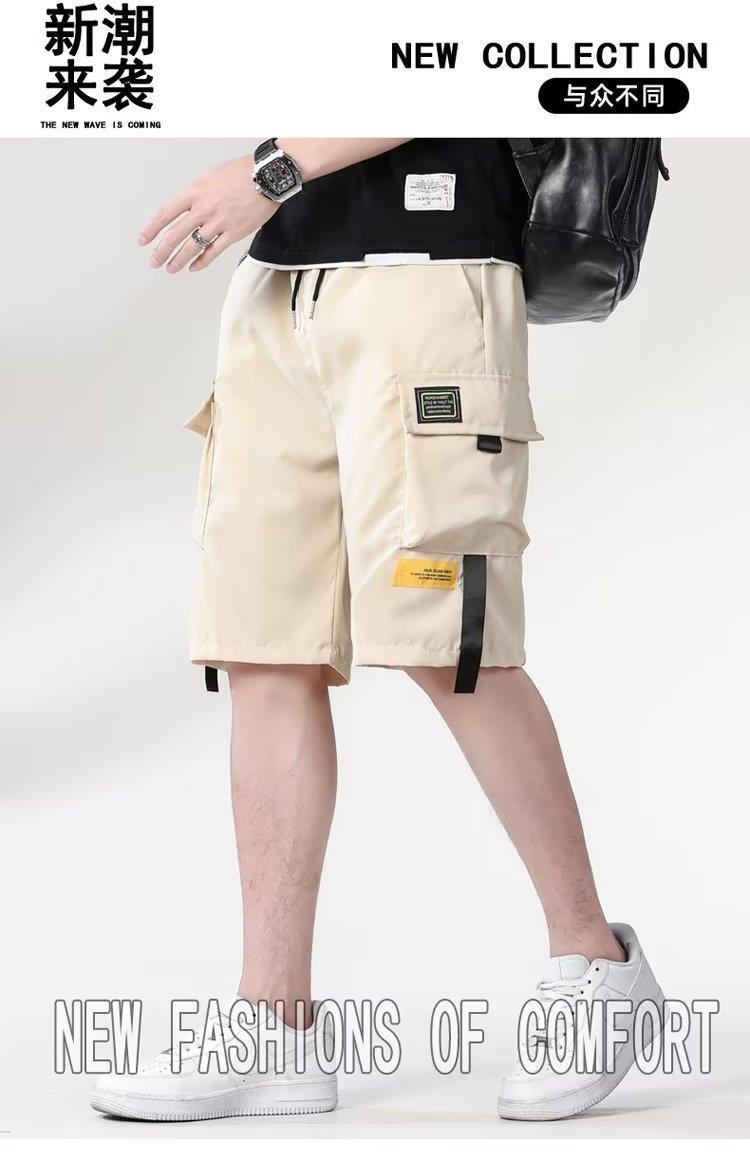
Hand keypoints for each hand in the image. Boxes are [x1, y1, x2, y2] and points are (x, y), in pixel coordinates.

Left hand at [138, 156, 276, 272]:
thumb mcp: (210, 176)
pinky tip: (193, 267)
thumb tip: (188, 207)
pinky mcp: (233, 233)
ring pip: (192, 247)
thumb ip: (197, 193)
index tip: (143, 240)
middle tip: (154, 261)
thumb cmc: (241, 172)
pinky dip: (202, 262)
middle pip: (175, 235)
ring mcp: (218, 223)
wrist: (266, 177)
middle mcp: (203, 209)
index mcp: (195, 192)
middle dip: (161, 251)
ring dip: (178, 260)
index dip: (152, 229)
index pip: (166, 214)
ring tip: (170, 269)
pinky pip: (213, 252)